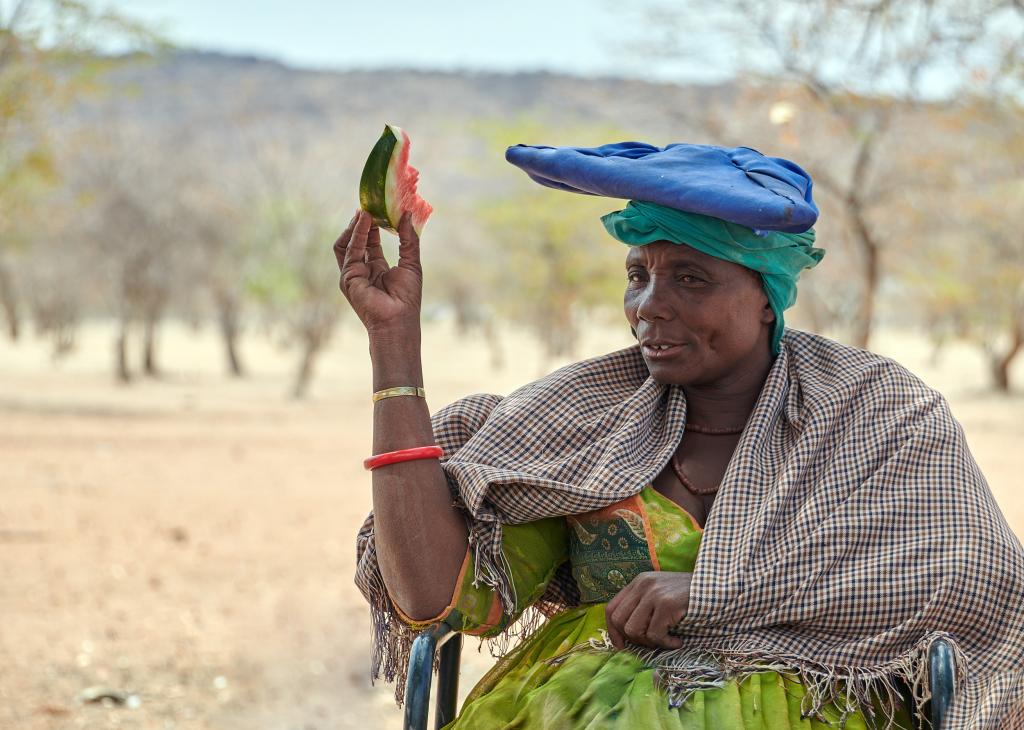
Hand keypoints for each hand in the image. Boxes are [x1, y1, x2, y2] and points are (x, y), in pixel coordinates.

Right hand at [333, 209, 421, 337]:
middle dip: (361, 223)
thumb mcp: (411, 263)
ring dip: (356, 226)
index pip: (370, 242)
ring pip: (347, 244)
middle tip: (369, 206)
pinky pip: (350, 250)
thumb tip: (407, 214)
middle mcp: (363, 270)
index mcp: (377, 269)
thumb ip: (408, 239)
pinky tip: (366, 221)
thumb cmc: (407, 298)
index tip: (379, 209)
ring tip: (366, 211)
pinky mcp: (348, 276)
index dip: (373, 226)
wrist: (398, 320)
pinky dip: (357, 234)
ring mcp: (353, 274)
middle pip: (356, 241)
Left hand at [605, 571, 691, 649]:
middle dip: (632, 639)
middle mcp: (643, 585)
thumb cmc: (689, 597)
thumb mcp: (660, 595)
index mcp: (638, 582)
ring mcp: (654, 594)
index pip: (611, 609)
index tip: (621, 646)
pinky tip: (677, 641)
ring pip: (633, 630)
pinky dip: (666, 644)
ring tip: (665, 640)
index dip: (612, 631)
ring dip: (649, 642)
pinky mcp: (667, 604)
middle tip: (651, 643)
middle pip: (619, 621)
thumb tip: (625, 636)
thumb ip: (643, 607)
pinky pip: (654, 635)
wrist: (716, 588)